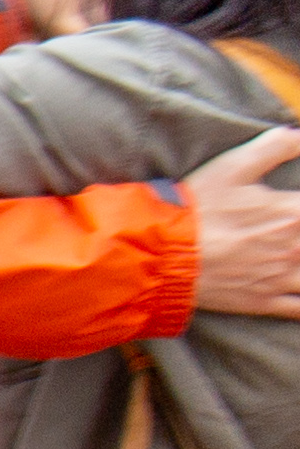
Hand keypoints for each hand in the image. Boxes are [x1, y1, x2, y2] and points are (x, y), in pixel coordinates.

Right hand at [186, 125, 299, 318]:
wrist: (163, 254)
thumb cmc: (197, 208)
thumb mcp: (233, 167)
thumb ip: (276, 146)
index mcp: (294, 212)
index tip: (297, 208)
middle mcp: (296, 247)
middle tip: (293, 231)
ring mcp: (282, 277)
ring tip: (295, 255)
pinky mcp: (265, 301)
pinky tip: (299, 289)